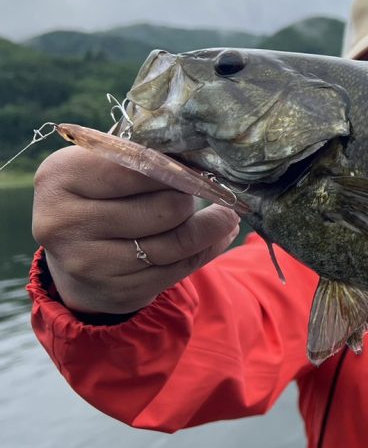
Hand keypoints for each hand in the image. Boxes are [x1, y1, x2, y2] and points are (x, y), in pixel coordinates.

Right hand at [32, 145, 240, 313]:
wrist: (77, 256)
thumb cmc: (99, 196)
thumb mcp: (103, 166)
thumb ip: (141, 157)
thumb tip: (201, 158)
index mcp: (60, 177)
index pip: (138, 166)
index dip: (177, 167)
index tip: (198, 166)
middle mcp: (66, 222)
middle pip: (165, 207)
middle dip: (193, 198)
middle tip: (207, 190)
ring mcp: (89, 262)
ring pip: (177, 242)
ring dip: (212, 226)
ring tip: (227, 214)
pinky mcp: (118, 290)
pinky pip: (181, 267)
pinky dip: (209, 248)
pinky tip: (221, 235)